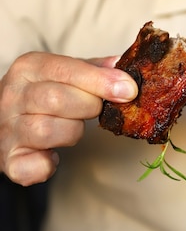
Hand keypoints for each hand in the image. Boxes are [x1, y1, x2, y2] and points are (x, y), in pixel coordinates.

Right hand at [0, 52, 137, 185]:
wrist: (5, 121)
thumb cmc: (42, 96)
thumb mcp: (64, 74)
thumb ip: (93, 69)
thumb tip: (122, 64)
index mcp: (28, 68)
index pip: (66, 69)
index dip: (100, 81)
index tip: (129, 90)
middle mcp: (12, 95)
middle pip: (58, 99)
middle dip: (89, 106)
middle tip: (96, 109)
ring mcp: (8, 128)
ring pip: (48, 131)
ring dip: (72, 132)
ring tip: (71, 127)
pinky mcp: (9, 160)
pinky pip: (32, 167)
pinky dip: (47, 165)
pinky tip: (53, 156)